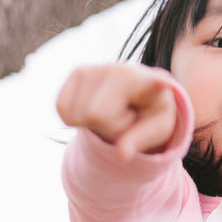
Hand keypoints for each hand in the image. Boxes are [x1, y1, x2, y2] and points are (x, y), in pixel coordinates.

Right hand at [56, 64, 177, 159]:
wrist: (139, 95)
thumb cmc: (151, 113)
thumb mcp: (157, 128)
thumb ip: (141, 140)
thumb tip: (121, 154)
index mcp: (143, 81)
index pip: (140, 86)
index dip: (151, 83)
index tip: (160, 82)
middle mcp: (115, 68)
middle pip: (94, 116)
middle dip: (109, 127)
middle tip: (124, 118)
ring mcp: (93, 68)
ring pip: (74, 115)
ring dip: (92, 123)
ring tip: (112, 112)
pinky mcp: (75, 73)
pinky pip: (62, 109)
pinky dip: (76, 118)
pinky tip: (96, 108)